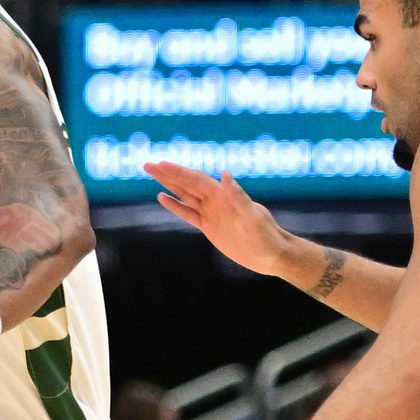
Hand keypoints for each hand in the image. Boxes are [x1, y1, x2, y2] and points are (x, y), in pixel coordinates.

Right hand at [146, 162, 294, 277]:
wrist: (272, 254)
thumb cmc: (266, 235)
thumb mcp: (252, 217)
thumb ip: (238, 196)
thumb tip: (225, 174)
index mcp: (224, 195)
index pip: (196, 180)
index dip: (178, 172)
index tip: (161, 164)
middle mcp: (216, 201)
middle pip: (187, 184)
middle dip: (167, 174)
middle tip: (147, 164)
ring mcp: (212, 213)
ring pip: (185, 195)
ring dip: (169, 185)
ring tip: (152, 174)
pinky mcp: (210, 227)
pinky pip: (189, 214)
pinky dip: (175, 205)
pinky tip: (163, 197)